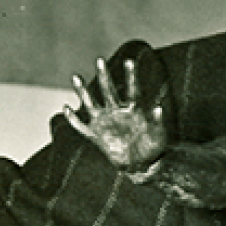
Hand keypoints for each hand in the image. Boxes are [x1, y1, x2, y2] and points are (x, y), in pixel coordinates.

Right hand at [66, 54, 166, 169]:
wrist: (141, 165)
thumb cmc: (153, 147)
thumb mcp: (158, 135)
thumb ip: (157, 122)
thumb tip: (159, 108)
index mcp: (134, 110)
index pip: (132, 89)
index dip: (131, 75)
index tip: (129, 61)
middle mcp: (117, 112)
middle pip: (109, 90)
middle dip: (104, 76)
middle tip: (99, 60)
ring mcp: (106, 122)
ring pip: (91, 103)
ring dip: (83, 91)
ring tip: (75, 77)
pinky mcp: (96, 136)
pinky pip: (81, 126)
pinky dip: (73, 119)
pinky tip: (66, 108)